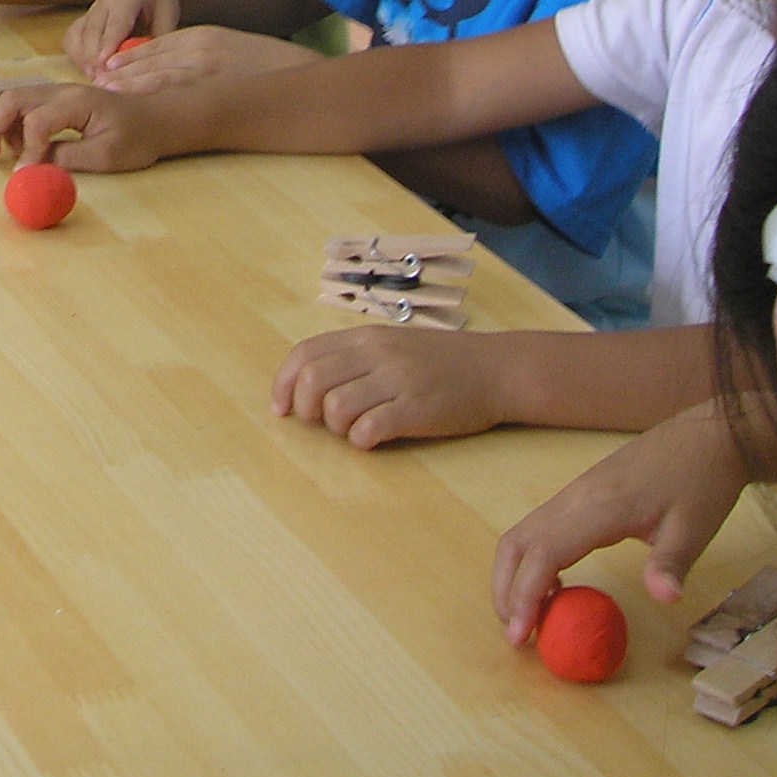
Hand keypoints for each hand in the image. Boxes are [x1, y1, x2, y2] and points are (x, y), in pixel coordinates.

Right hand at [0, 79, 181, 172]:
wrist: (158, 118)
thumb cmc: (138, 137)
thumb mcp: (107, 156)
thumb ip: (68, 158)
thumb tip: (33, 167)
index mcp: (76, 102)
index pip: (36, 122)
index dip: (27, 150)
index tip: (25, 175)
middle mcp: (61, 90)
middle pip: (12, 99)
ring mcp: (58, 93)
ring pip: (14, 100)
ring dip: (2, 126)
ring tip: (11, 156)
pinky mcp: (59, 101)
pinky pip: (26, 106)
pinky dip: (15, 125)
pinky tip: (25, 148)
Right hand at [67, 0, 183, 73]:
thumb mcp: (169, 11)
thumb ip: (162, 34)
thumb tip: (155, 60)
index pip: (116, 23)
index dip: (108, 43)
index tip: (104, 63)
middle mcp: (104, 3)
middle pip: (92, 31)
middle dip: (93, 57)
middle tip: (101, 80)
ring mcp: (91, 10)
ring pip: (77, 33)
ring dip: (81, 57)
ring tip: (93, 77)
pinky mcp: (85, 18)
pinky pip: (71, 36)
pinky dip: (74, 53)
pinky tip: (87, 69)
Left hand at [98, 24, 323, 94]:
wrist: (304, 74)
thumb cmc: (268, 66)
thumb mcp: (229, 46)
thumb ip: (199, 53)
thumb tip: (165, 69)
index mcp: (204, 36)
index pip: (157, 44)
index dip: (129, 55)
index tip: (107, 64)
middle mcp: (202, 49)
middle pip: (152, 57)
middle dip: (122, 68)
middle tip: (97, 79)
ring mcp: (209, 69)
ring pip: (160, 74)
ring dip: (130, 82)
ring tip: (106, 90)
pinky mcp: (216, 87)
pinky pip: (177, 91)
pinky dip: (152, 94)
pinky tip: (135, 102)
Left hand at [272, 325, 510, 448]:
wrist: (496, 369)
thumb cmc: (440, 361)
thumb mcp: (392, 345)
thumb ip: (353, 357)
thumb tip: (305, 384)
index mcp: (365, 336)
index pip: (304, 354)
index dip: (283, 383)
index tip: (280, 409)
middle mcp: (377, 353)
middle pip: (313, 381)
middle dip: (305, 409)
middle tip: (320, 423)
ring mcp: (397, 381)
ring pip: (336, 407)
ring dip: (336, 427)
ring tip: (354, 429)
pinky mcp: (417, 410)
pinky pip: (368, 429)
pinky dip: (362, 440)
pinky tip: (375, 438)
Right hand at [490, 401, 752, 643]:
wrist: (705, 437)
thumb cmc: (700, 483)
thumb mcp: (694, 529)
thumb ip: (671, 564)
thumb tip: (664, 600)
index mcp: (597, 508)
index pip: (543, 554)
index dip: (524, 595)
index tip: (520, 635)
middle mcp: (573, 499)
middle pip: (515, 543)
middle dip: (505, 589)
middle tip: (516, 633)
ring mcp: (573, 494)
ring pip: (522, 534)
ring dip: (513, 574)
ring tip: (527, 614)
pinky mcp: (580, 494)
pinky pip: (540, 528)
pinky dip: (532, 560)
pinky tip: (555, 585)